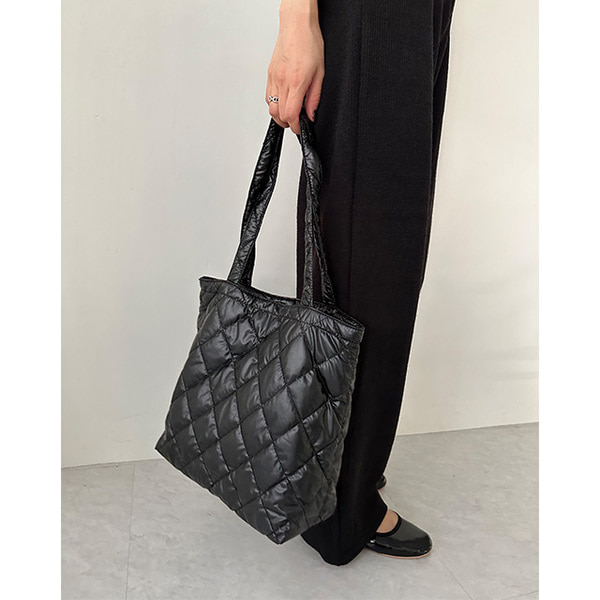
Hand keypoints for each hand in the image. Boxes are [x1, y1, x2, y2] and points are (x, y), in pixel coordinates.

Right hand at [266, 2, 323, 133]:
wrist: (297, 25)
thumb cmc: (310, 43)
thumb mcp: (320, 73)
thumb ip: (314, 97)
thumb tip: (311, 115)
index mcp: (296, 83)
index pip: (290, 115)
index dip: (295, 126)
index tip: (300, 128)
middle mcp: (282, 81)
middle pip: (278, 115)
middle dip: (288, 123)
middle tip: (297, 122)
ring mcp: (273, 78)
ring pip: (270, 107)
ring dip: (279, 115)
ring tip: (290, 113)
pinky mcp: (269, 74)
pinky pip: (268, 96)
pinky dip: (274, 104)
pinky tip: (283, 101)